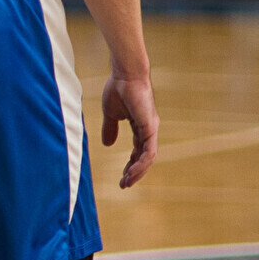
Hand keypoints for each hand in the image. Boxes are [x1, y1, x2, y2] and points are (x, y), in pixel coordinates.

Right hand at [101, 70, 158, 188]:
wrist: (125, 75)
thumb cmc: (118, 89)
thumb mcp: (111, 114)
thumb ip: (110, 129)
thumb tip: (107, 144)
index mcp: (140, 127)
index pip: (138, 152)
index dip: (130, 165)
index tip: (121, 177)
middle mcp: (149, 130)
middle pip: (144, 158)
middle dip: (134, 173)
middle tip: (124, 184)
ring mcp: (151, 130)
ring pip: (148, 158)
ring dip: (138, 172)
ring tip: (126, 182)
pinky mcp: (150, 128)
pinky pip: (148, 151)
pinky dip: (141, 163)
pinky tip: (132, 171)